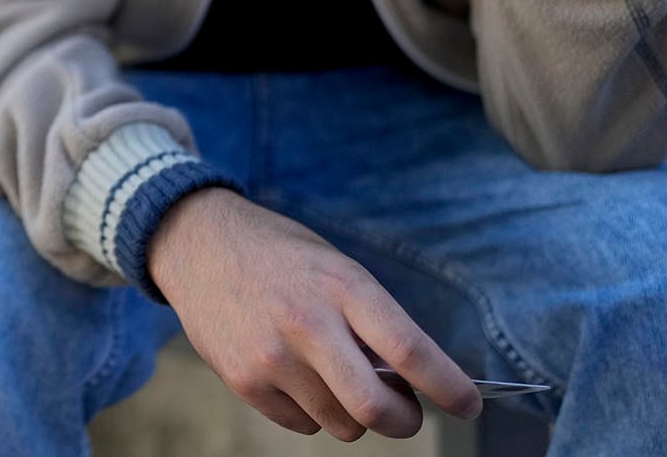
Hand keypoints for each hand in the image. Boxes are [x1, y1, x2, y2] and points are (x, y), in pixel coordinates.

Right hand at [150, 189, 481, 440]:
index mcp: (342, 286)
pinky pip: (301, 424)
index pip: (410, 350)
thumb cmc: (280, 256)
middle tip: (407, 413)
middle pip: (376, 408)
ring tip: (336, 378)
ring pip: (341, 424)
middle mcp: (308, 323)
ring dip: (353, 414)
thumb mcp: (334, 267)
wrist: (197, 243)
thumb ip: (371, 320)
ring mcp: (272, 356)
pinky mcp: (244, 380)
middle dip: (404, 421)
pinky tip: (297, 375)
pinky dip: (312, 411)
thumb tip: (412, 380)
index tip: (469, 404)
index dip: (449, 386)